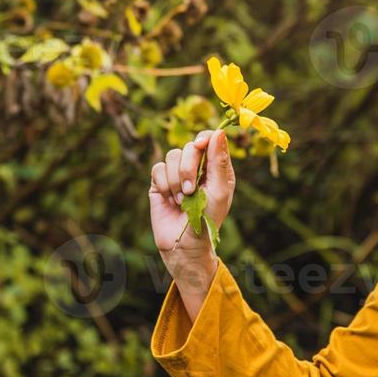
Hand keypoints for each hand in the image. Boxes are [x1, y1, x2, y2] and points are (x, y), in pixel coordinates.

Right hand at [148, 129, 234, 281]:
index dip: (203, 138)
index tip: (200, 145)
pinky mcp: (160, 182)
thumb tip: (219, 131)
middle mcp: (197, 168)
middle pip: (188, 146)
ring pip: (171, 156)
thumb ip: (219, 161)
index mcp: (216, 168)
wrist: (185, 245)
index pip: (209, 139)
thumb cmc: (208, 220)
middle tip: (191, 190)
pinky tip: (171, 200)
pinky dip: (164, 185)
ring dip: (176, 180)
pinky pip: (158, 169)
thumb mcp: (218, 191)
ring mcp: (177, 174)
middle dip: (187, 167)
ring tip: (182, 200)